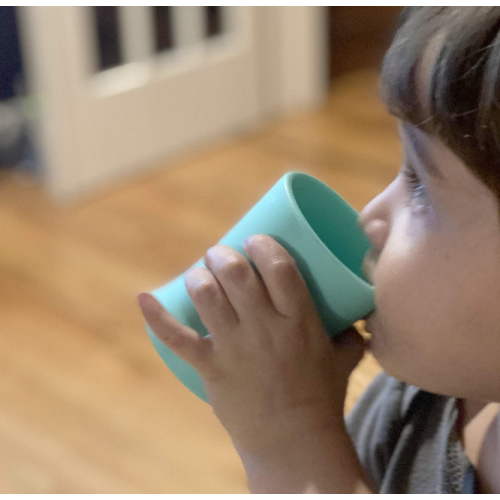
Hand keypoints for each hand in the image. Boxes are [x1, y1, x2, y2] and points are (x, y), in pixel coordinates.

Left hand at [138, 235, 365, 453]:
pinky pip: (177, 338)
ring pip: (205, 296)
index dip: (263, 245)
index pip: (279, 267)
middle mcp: (264, 328)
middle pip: (235, 274)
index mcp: (299, 321)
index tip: (255, 240)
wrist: (294, 444)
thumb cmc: (322, 397)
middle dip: (222, 255)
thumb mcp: (344, 359)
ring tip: (200, 274)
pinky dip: (156, 316)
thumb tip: (355, 316)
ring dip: (198, 277)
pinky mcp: (211, 368)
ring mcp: (234, 348)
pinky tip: (144, 297)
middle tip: (220, 255)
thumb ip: (349, 333)